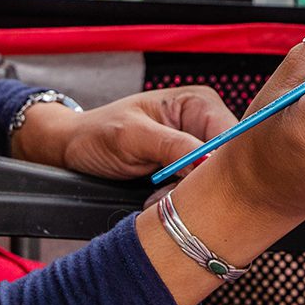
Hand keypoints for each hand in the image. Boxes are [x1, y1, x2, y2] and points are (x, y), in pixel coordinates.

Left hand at [12, 86, 238, 178]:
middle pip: (226, 162)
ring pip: (211, 183)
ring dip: (187, 196)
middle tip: (168, 195)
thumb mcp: (132, 136)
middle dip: (200, 184)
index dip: (223, 164)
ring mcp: (197, 150)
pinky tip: (156, 200)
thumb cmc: (98, 133)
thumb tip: (208, 163)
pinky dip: (178, 202)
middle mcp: (205, 124)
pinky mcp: (187, 172)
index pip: (231, 136)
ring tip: (155, 197)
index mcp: (199, 103)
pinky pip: (196, 193)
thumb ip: (171, 146)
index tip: (199, 186)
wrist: (74, 149)